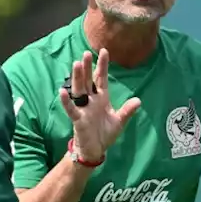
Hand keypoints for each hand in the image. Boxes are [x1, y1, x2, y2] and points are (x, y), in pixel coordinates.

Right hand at [59, 49, 140, 163]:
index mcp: (101, 98)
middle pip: (88, 80)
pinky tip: (62, 91)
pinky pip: (71, 108)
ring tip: (76, 64)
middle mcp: (91, 100)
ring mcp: (83, 108)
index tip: (104, 51)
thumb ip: (127, 110)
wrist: (96, 150)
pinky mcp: (78, 119)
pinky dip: (67, 101)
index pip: (101, 79)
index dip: (102, 66)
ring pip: (79, 90)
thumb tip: (138, 100)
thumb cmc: (105, 134)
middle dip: (88, 67)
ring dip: (77, 77)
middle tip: (87, 53)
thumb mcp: (119, 121)